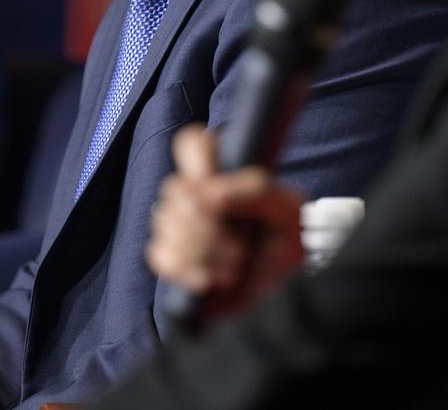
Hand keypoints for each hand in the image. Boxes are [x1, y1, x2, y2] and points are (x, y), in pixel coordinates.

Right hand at [147, 125, 304, 320]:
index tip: (215, 191)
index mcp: (225, 177)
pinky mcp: (174, 260)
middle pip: (176, 189)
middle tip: (239, 246)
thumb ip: (261, 193)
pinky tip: (208, 280)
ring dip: (202, 250)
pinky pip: (159, 254)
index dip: (197, 160)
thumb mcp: (289, 215)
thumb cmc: (288, 252)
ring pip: (165, 222)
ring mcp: (183, 229)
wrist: (285, 303)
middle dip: (208, 224)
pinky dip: (184, 268)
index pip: (193, 144)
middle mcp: (199, 197)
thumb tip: (214, 192)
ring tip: (233, 267)